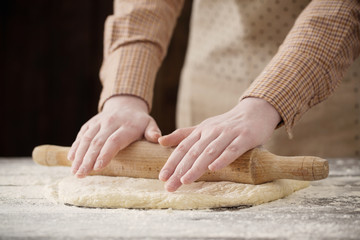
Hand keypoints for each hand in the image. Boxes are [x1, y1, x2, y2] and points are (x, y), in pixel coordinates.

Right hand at [68, 95, 160, 177]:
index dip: (106, 154)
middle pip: (97, 142)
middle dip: (88, 159)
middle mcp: (111, 122)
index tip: (98, 167)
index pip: (114, 141)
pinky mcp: (90, 123)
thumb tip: (157, 139)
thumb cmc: (140, 122)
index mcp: (127, 126)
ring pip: (87, 139)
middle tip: (81, 175)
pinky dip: (76, 146)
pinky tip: (71, 159)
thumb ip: (153, 132)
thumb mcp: (150, 124)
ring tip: (75, 171)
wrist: (126, 105)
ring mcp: (99, 122)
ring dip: (79, 155)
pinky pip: (82, 134)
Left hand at [158, 97, 280, 191]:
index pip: (183, 148)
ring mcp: (228, 134)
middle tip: (170, 186)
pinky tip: (214, 168)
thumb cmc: (227, 124)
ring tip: (185, 180)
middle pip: (193, 152)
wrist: (255, 112)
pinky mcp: (245, 137)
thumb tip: (160, 141)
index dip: (172, 162)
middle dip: (180, 170)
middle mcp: (212, 131)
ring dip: (196, 166)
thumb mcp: (204, 127)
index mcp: (201, 131)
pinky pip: (232, 149)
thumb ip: (184, 135)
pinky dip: (223, 158)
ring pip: (210, 151)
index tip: (162, 177)